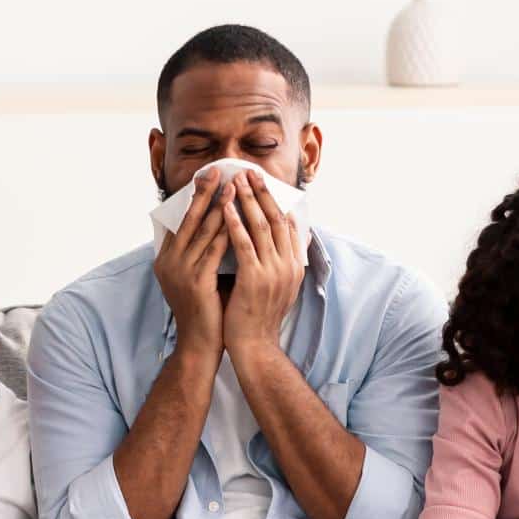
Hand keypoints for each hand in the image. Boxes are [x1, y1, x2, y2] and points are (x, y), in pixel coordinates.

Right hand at [152, 171, 228, 355]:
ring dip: (219, 206)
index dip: (195, 197)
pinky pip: (214, 250)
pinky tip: (239, 217)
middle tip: (217, 170)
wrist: (201, 345)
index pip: (181, 220)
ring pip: (202, 231)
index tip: (208, 176)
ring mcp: (180, 272)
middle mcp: (169, 263)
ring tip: (233, 186)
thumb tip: (221, 225)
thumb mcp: (199, 275)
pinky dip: (227, 231)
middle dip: (204, 193)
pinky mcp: (196, 282)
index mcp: (166, 260)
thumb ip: (204, 252)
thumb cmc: (206, 311)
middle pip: (188, 219)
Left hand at [219, 171, 304, 352]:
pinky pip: (244, 244)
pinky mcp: (255, 278)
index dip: (275, 201)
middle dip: (262, 193)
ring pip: (261, 226)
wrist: (254, 346)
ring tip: (236, 180)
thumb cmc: (258, 317)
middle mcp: (288, 266)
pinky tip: (224, 207)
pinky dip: (234, 223)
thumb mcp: (277, 286)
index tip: (264, 183)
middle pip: (277, 219)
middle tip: (249, 171)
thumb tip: (279, 240)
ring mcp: (274, 272)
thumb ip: (278, 262)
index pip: (289, 225)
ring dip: (248, 200)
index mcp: (294, 266)